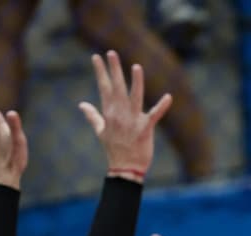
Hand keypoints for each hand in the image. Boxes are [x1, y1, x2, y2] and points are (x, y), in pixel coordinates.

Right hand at [79, 51, 172, 180]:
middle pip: (117, 88)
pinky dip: (162, 107)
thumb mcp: (100, 131)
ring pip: (135, 97)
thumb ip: (92, 116)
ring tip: (136, 67)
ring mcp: (133, 121)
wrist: (124, 168)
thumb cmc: (113, 150)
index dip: (101, 72)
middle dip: (114, 70)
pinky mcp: (145, 129)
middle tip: (111, 52)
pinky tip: (169, 97)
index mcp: (109, 113)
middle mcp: (120, 114)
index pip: (104, 88)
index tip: (96, 57)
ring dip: (136, 82)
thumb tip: (82, 105)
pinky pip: (154, 115)